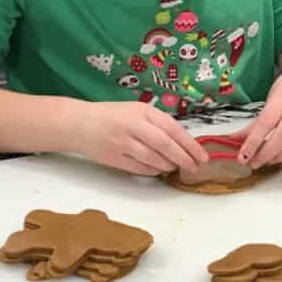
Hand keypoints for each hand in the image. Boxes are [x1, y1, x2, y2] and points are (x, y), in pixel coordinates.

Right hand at [76, 102, 209, 175]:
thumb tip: (184, 142)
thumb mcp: (136, 111)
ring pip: (155, 159)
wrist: (79, 123)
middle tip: (194, 167)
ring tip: (175, 167)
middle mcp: (133, 126)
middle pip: (166, 145)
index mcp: (142, 111)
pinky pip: (141, 169)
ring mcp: (123, 143)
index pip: (173, 128)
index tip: (202, 156)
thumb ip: (158, 123)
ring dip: (169, 166)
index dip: (190, 144)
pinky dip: (154, 171)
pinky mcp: (115, 159)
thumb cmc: (112, 116)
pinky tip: (159, 169)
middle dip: (184, 158)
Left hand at [233, 57, 281, 168]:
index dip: (253, 142)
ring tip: (264, 162)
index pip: (266, 123)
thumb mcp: (272, 97)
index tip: (241, 156)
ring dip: (278, 157)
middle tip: (251, 163)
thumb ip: (257, 120)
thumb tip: (237, 140)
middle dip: (265, 154)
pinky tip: (280, 157)